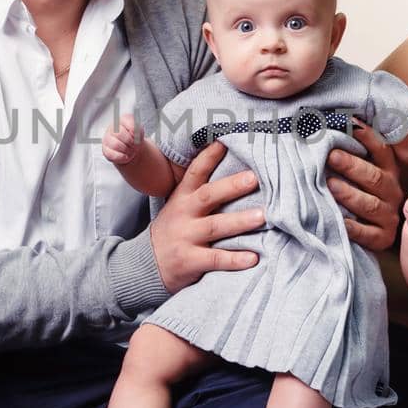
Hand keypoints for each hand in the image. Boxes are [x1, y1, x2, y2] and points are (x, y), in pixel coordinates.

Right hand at [102, 114, 141, 165]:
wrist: (131, 147)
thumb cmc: (134, 137)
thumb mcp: (139, 130)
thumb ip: (137, 128)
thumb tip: (133, 131)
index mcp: (121, 120)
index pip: (127, 123)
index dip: (135, 133)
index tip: (137, 136)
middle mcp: (112, 128)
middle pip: (120, 134)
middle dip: (131, 142)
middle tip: (135, 145)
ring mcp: (107, 139)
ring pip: (116, 145)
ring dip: (127, 150)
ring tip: (131, 150)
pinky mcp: (105, 150)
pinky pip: (113, 155)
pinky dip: (123, 157)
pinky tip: (126, 155)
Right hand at [148, 141, 264, 293]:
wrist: (144, 265)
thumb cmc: (172, 231)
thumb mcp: (178, 206)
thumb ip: (200, 192)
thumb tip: (231, 169)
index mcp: (182, 197)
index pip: (195, 172)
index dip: (210, 156)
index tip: (226, 142)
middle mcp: (183, 214)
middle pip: (208, 196)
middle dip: (231, 186)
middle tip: (254, 178)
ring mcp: (186, 237)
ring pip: (215, 227)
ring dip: (239, 221)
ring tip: (262, 216)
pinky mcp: (189, 261)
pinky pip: (215, 259)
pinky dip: (235, 259)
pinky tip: (253, 258)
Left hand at [327, 120, 401, 250]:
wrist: (373, 232)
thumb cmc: (359, 193)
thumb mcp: (359, 171)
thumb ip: (350, 151)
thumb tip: (335, 124)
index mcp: (388, 171)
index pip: (381, 151)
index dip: (368, 137)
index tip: (351, 124)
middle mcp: (391, 192)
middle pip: (374, 177)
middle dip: (352, 166)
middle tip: (331, 156)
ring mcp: (388, 216)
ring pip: (370, 204)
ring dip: (350, 194)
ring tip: (330, 185)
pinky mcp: (382, 238)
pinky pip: (367, 234)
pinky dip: (353, 227)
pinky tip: (339, 221)